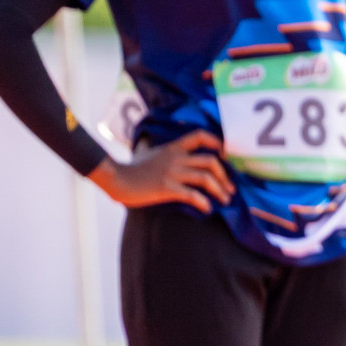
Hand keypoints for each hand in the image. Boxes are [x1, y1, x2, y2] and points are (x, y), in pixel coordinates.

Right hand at [88, 130, 233, 212]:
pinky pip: (192, 195)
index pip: (200, 136)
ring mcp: (172, 173)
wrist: (115, 179)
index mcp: (173, 148)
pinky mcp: (166, 188)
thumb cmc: (130, 168)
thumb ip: (152, 148)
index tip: (226, 156)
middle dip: (225, 176)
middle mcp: (176, 158)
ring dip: (219, 190)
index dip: (216, 143)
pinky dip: (203, 202)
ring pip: (205, 178)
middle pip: (210, 161)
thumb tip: (146, 142)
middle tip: (230, 188)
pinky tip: (207, 208)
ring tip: (225, 200)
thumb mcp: (145, 152)